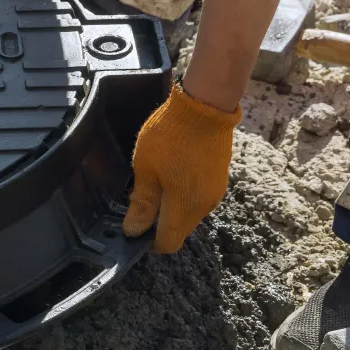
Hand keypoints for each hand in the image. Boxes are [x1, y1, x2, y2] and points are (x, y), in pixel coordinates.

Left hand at [122, 84, 241, 252]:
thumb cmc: (171, 136)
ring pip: (187, 214)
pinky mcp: (218, 179)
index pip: (168, 243)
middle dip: (156, 223)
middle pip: (177, 229)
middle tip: (136, 199)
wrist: (205, 107)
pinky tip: (167, 174)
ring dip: (168, 207)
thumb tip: (134, 231)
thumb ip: (142, 203)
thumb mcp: (146, 170)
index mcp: (185, 208)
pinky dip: (180, 195)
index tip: (132, 228)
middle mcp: (204, 207)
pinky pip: (196, 198)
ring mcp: (214, 193)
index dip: (148, 242)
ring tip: (150, 182)